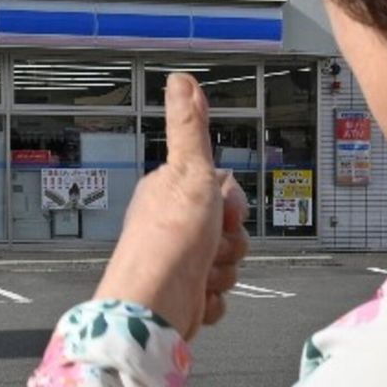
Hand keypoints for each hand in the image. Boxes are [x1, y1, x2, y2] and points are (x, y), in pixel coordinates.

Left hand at [92, 73, 249, 339]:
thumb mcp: (188, 172)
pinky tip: (197, 295)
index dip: (232, 205)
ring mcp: (179, 260)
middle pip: (231, 228)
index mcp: (171, 191)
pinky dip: (213, 299)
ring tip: (200, 273)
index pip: (224, 190)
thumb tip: (182, 80)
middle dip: (230, 243)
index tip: (220, 211)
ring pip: (228, 262)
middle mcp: (173, 223)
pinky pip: (219, 293)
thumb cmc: (169, 241)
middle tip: (209, 245)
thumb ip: (189, 128)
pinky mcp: (184, 293)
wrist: (154, 306)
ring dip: (222, 272)